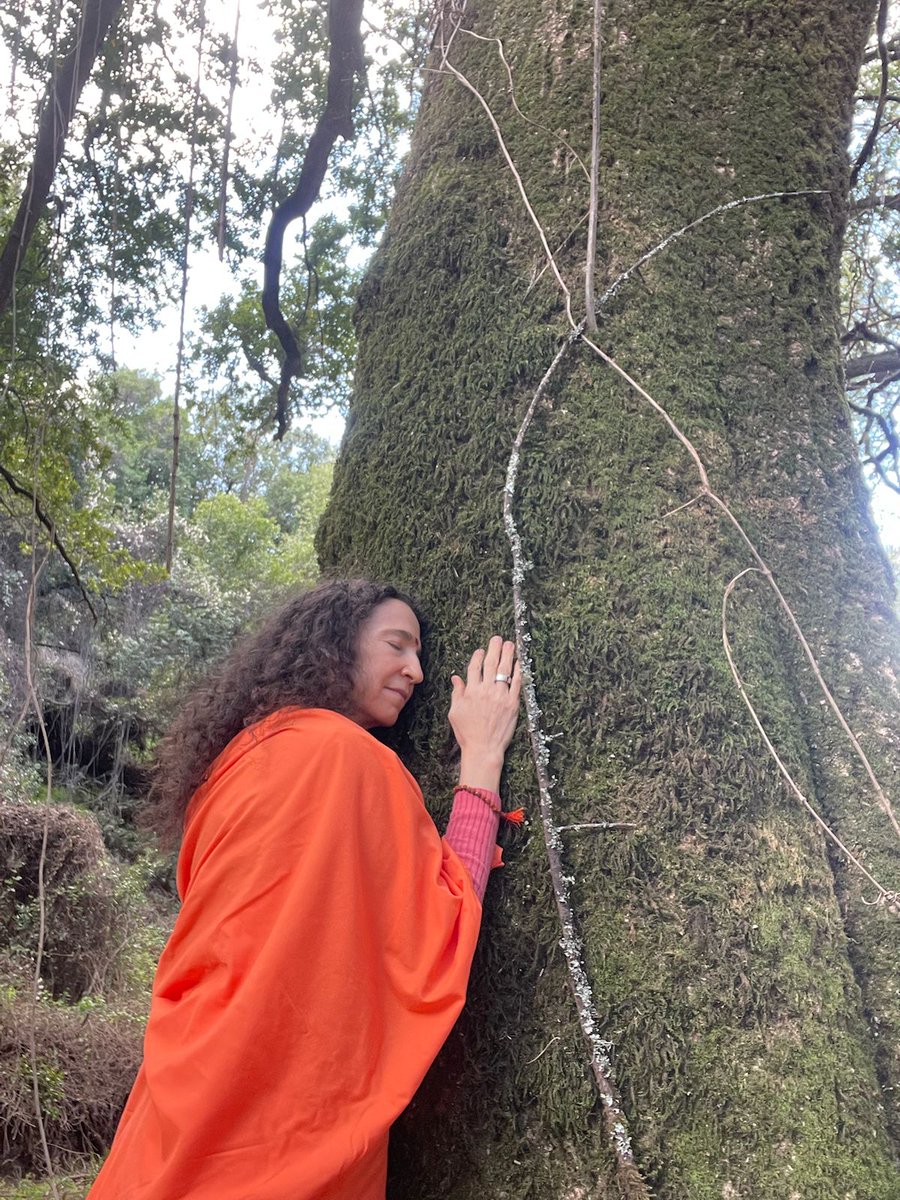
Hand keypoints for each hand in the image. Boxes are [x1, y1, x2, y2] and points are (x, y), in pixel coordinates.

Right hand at [449, 636, 521, 792]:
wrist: (483, 748)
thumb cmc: (467, 733)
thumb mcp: (455, 712)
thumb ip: (457, 693)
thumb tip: (455, 678)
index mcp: (471, 691)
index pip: (474, 668)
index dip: (477, 657)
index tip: (480, 650)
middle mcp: (486, 690)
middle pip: (491, 664)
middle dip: (494, 649)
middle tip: (497, 639)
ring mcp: (500, 696)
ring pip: (504, 670)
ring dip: (508, 655)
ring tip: (510, 644)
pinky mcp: (512, 704)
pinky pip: (516, 684)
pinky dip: (518, 672)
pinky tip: (519, 663)